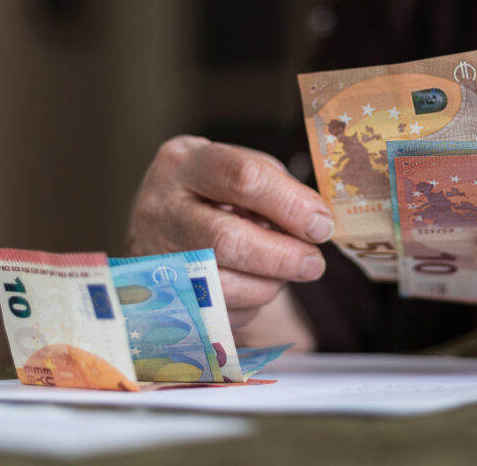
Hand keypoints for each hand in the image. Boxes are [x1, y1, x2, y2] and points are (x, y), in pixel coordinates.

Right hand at [127, 136, 334, 327]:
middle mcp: (160, 209)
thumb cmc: (209, 191)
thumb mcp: (233, 169)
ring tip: (284, 270)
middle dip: (282, 255)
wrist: (157, 222)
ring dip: (269, 284)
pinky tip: (251, 282)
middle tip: (314, 262)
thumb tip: (315, 222)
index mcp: (183, 163)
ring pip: (223, 286)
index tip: (322, 223)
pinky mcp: (161, 297)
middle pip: (227, 240)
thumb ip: (274, 187)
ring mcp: (154, 258)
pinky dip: (249, 303)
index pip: (244, 178)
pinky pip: (219, 313)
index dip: (292, 204)